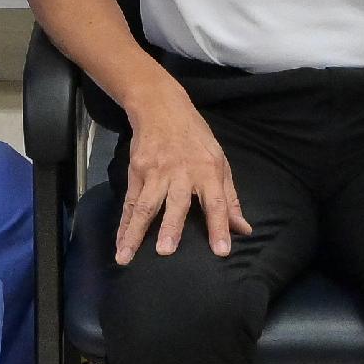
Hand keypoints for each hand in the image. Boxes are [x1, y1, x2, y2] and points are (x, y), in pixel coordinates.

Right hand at [114, 102, 250, 263]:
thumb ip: (230, 198)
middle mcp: (181, 172)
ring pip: (145, 206)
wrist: (161, 107)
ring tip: (126, 255)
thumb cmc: (196, 138)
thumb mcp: (220, 162)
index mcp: (208, 171)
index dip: (220, 226)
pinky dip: (123, 224)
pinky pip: (130, 203)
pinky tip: (119, 244)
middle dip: (170, 227)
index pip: (216, 202)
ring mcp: (155, 172)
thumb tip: (244, 229)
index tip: (222, 251)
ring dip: (135, 232)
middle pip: (176, 203)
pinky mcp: (136, 171)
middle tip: (165, 251)